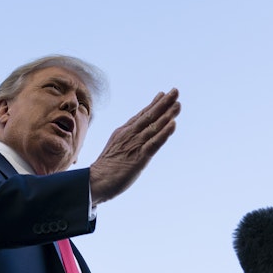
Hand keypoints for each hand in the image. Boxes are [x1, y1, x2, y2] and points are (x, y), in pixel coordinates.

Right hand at [89, 88, 180, 204]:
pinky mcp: (139, 157)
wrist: (94, 181)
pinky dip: (164, 133)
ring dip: (167, 114)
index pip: (142, 115)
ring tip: (178, 103)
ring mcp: (135, 145)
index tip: (163, 94)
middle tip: (176, 91)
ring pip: (154, 126)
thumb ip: (126, 139)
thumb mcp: (116, 147)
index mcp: (124, 132)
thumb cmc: (105, 167)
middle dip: (164, 103)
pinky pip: (154, 143)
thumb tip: (133, 133)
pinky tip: (173, 124)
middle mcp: (130, 135)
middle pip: (149, 116)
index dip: (154, 104)